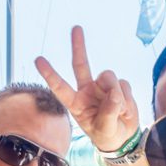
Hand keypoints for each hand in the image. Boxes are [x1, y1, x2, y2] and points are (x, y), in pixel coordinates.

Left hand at [36, 25, 138, 154]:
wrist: (123, 137)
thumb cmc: (107, 135)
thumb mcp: (104, 130)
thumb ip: (108, 113)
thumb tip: (114, 94)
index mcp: (76, 103)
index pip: (60, 87)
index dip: (50, 74)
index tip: (38, 60)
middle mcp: (87, 90)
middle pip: (81, 64)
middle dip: (78, 46)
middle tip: (75, 28)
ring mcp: (102, 86)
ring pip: (109, 77)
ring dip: (117, 94)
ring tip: (119, 112)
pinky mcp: (118, 86)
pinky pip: (123, 84)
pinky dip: (127, 97)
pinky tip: (125, 109)